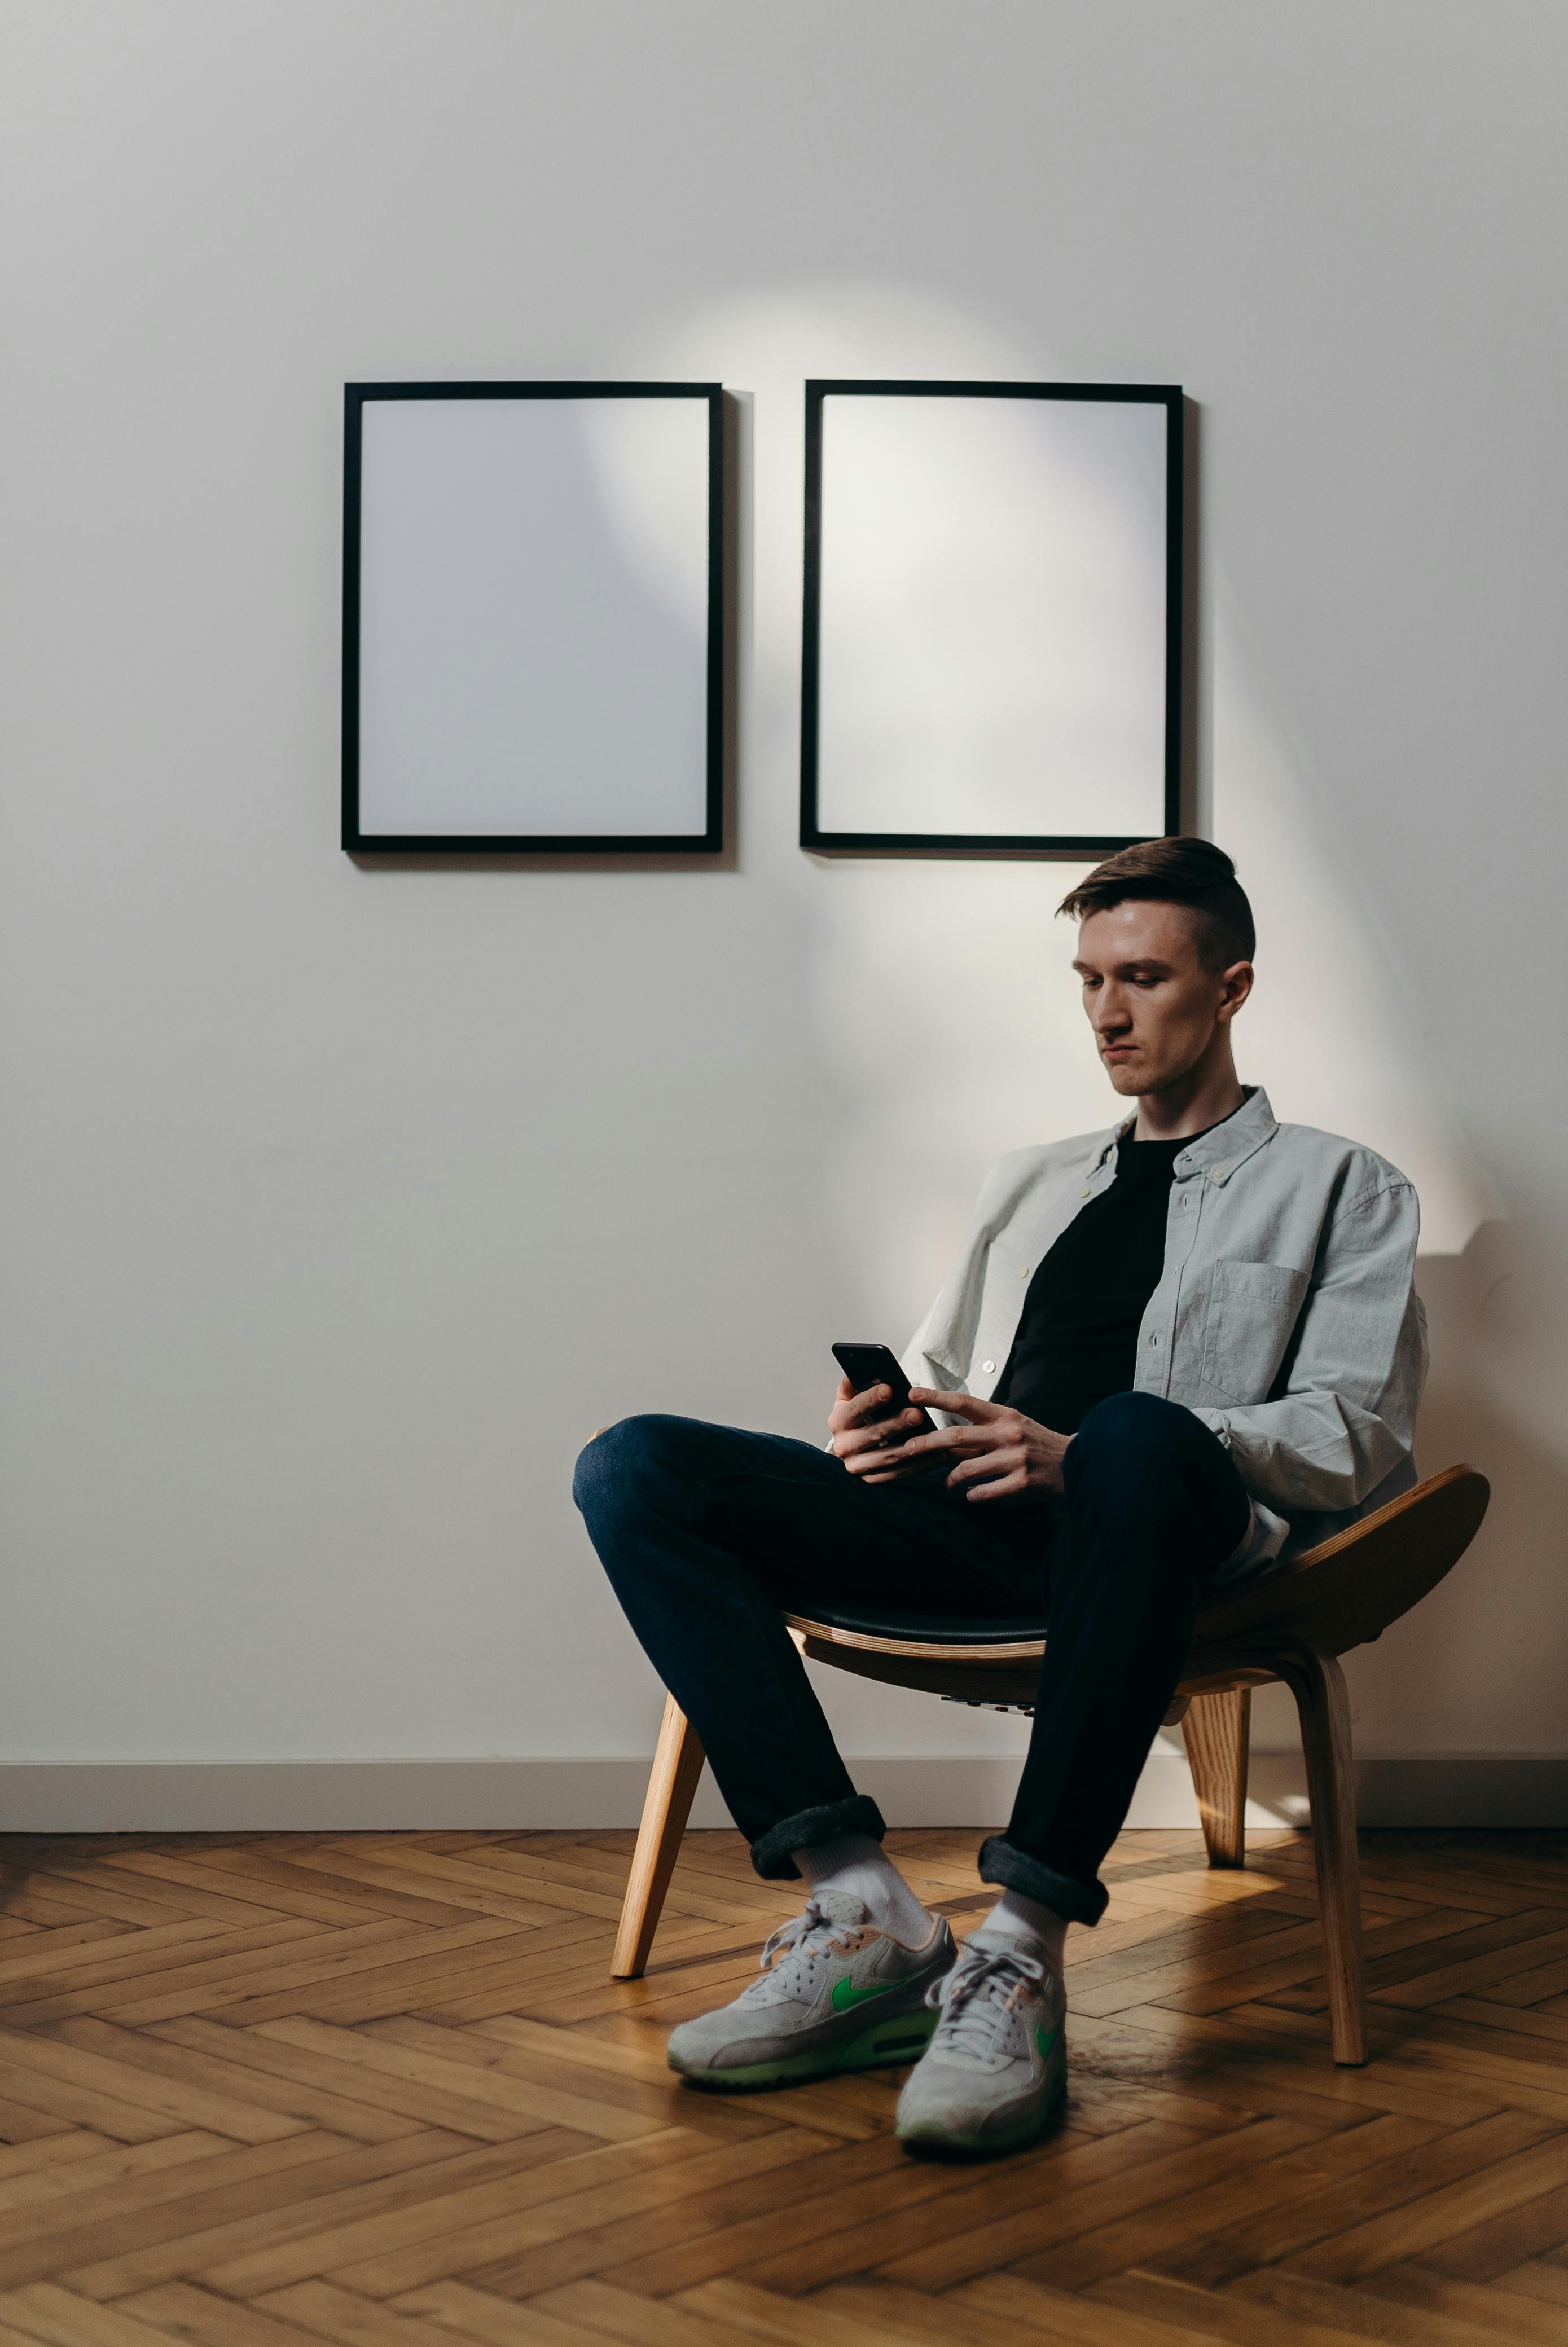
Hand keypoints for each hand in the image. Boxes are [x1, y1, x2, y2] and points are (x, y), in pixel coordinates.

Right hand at [827, 1376, 933, 1483]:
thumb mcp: (850, 1398)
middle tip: (917, 1414)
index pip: (854, 1409)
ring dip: (911, 1447)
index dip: (871, 1399)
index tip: (890, 1389)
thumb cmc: (857, 1416)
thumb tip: (853, 1372)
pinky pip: (897, 1474)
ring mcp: (856, 1466)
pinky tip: (936, 1456)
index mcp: (837, 1422)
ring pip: (887, 1457)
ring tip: (932, 1436)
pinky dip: (918, 1466)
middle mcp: (843, 1446)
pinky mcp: (871, 1480)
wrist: (853, 1447)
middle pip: (872, 1434)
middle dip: (896, 1423)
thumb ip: (852, 1384)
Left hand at [878, 1389, 1071, 1501]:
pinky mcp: (1021, 1484)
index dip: (937, 1397)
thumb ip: (984, 1429)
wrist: (1073, 1462)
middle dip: (928, 1443)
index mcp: (1004, 1416)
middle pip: (957, 1437)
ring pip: (966, 1470)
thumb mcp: (1013, 1425)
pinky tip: (970, 1495)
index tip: (913, 1394)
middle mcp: (1008, 1434)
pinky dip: (971, 1495)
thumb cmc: (1036, 1442)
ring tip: (947, 1483)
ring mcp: (1015, 1459)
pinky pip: (983, 1493)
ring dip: (950, 1479)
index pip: (965, 1402)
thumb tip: (945, 1439)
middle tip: (908, 1449)